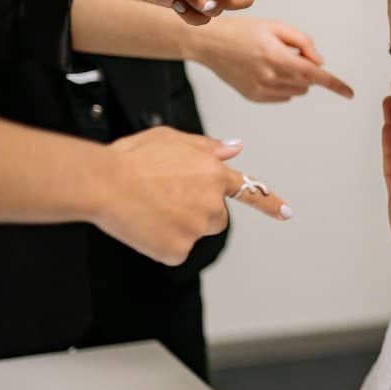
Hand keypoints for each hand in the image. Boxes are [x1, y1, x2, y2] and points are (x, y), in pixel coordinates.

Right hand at [94, 128, 290, 265]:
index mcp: (213, 172)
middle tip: (164, 199)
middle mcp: (213, 202)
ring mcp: (198, 227)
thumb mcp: (171, 139)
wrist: (103, 183)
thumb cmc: (132, 158)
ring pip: (195, 233)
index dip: (269, 202)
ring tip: (148, 207)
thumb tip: (236, 147)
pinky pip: (174, 251)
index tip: (287, 212)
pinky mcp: (179, 249)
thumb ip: (206, 146)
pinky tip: (142, 225)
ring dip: (179, 226)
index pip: (249, 190)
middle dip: (198, 212)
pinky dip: (160, 244)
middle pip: (216, 217)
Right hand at [187, 16, 353, 102]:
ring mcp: (261, 90)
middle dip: (306, 68)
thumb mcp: (276, 26)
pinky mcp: (254, 96)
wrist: (209, 43)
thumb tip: (319, 62)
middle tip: (287, 51)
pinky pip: (283, 96)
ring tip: (274, 59)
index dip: (335, 84)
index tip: (349, 93)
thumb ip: (303, 42)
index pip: (315, 75)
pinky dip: (283, 85)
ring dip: (296, 77)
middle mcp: (270, 78)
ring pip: (297, 90)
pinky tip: (266, 69)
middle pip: (308, 82)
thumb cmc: (242, 30)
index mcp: (277, 58)